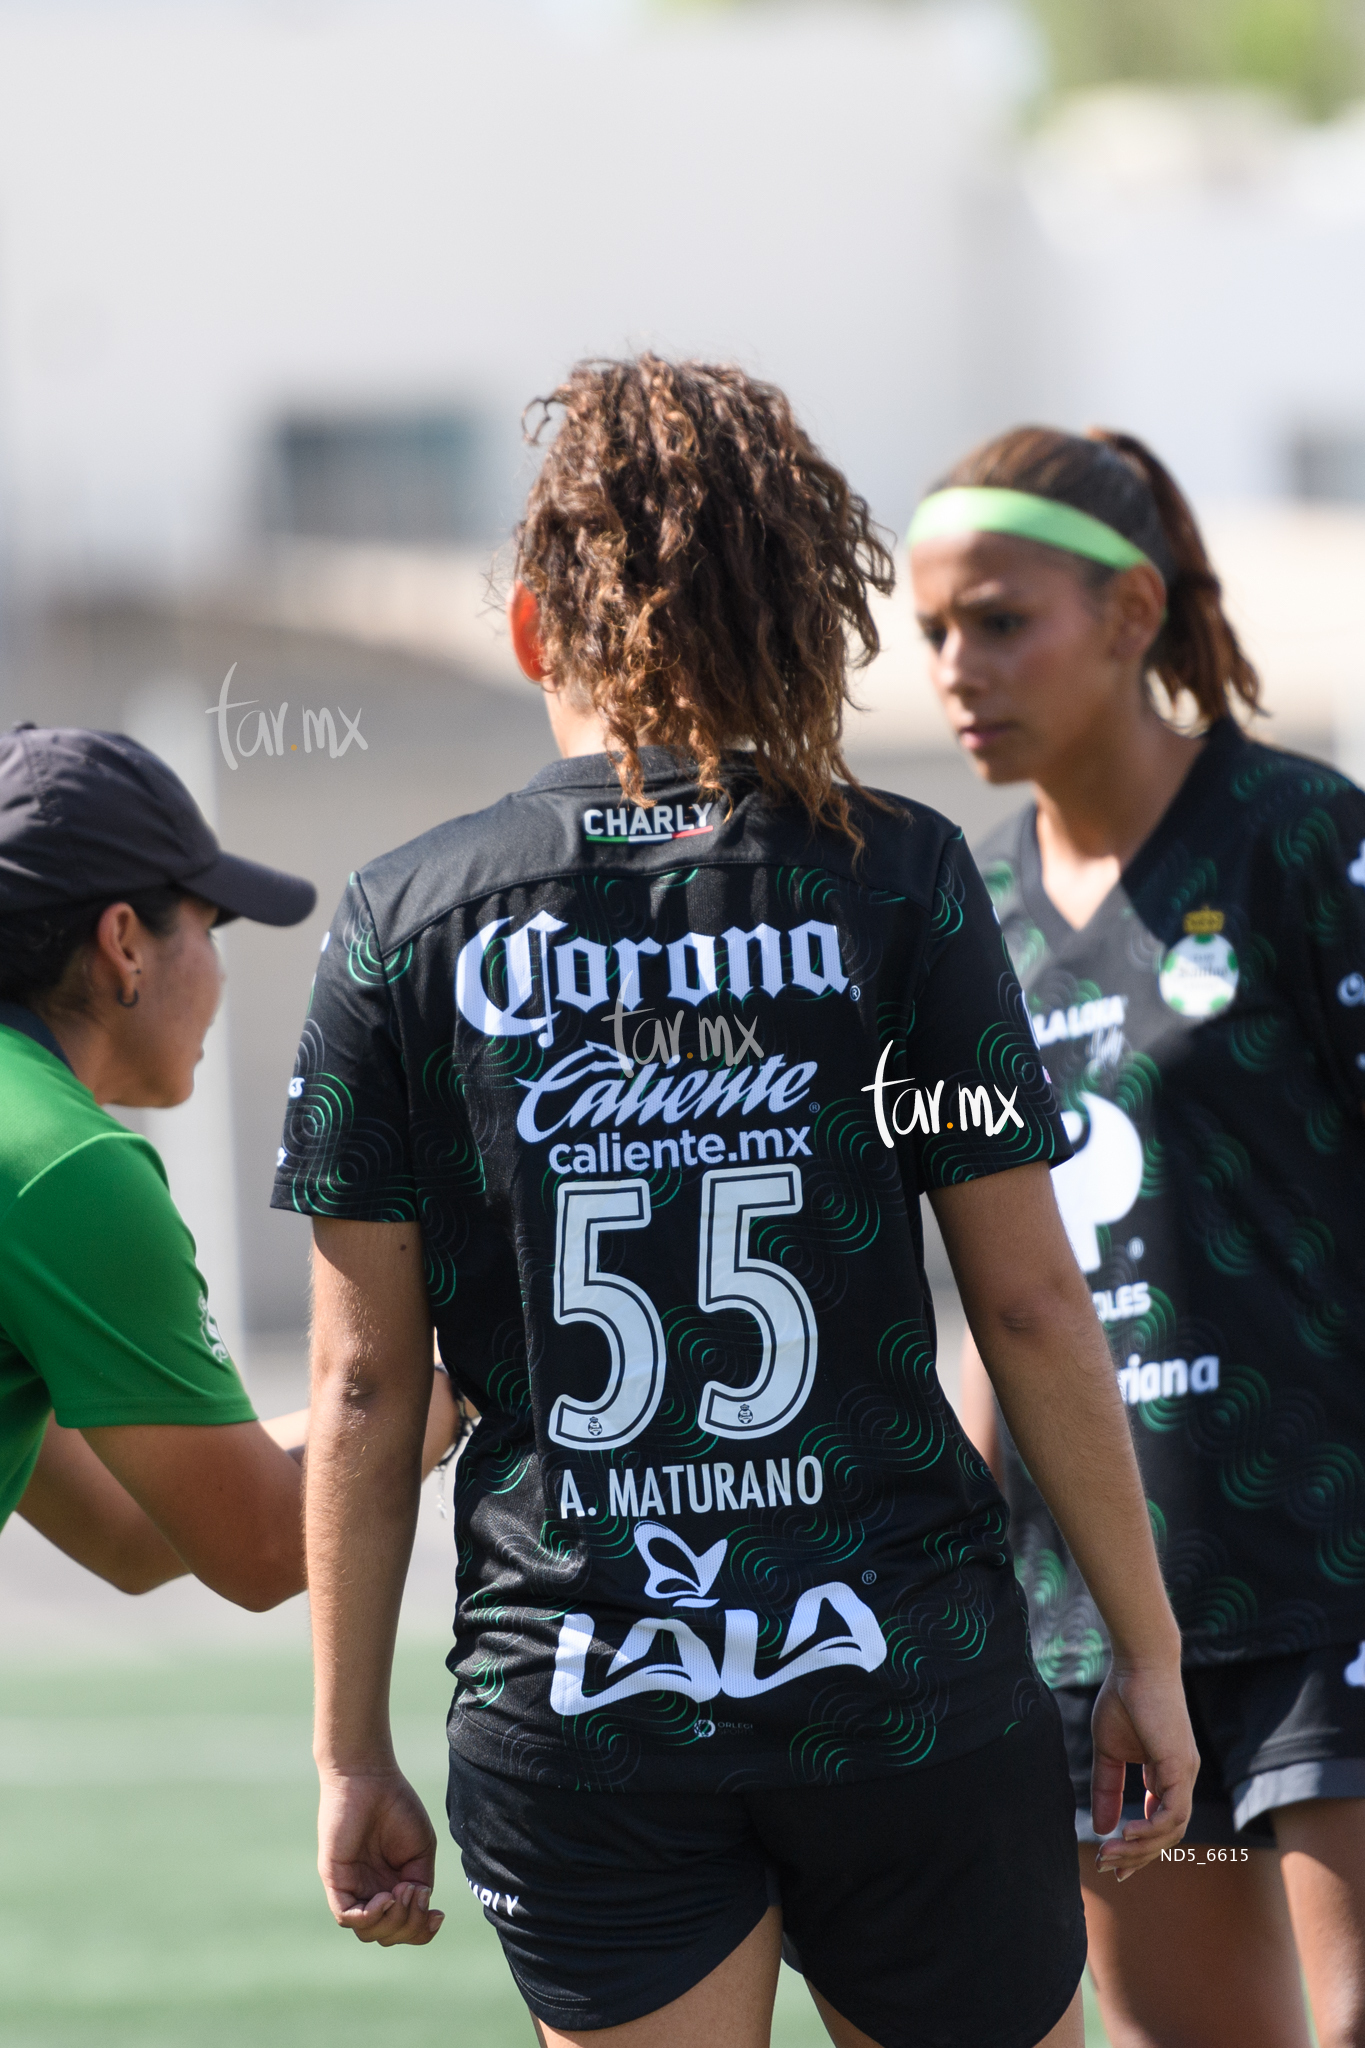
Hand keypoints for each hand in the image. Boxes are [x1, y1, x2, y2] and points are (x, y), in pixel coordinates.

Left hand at [317, 1766, 444, 1943]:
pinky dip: (370, 1916)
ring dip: (393, 1921)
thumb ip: (420, 1884)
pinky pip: (347, 1916)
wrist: (370, 1778)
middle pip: (387, 1935)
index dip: (421, 1931)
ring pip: (368, 1932)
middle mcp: (371, 1892)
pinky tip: (387, 1897)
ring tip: (403, 1891)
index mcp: (392, 1886)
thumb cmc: (397, 1807)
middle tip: (417, 1894)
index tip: (438, 1915)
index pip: (403, 1927)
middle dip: (410, 1926)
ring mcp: (352, 1888)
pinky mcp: (335, 1880)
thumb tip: (417, 1909)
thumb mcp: (421, 1850)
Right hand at [1090, 1658, 1197, 1879]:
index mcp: (1165, 1775)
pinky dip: (1151, 1830)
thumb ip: (1106, 1788)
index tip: (1112, 1862)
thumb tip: (1101, 1826)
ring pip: (1170, 1830)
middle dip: (1135, 1856)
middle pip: (1164, 1834)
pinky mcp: (1180, 1767)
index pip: (1158, 1823)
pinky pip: (1172, 1813)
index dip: (1137, 1846)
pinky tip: (1126, 1834)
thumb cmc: (1123, 1698)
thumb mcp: (1107, 1751)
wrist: (1137, 1665)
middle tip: (1107, 1868)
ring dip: (1139, 1848)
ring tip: (1109, 1854)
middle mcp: (1180, 1780)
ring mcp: (1184, 1775)